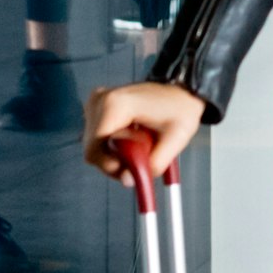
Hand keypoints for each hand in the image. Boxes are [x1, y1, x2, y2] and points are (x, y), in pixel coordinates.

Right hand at [83, 81, 208, 182]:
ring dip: (114, 152)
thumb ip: (153, 164)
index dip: (109, 166)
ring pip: (93, 144)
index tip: (131, 170)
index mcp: (115, 105)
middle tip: (139, 159)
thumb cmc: (179, 111)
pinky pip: (97, 136)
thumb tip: (128, 180)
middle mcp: (100, 100)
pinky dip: (112, 143)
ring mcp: (96, 101)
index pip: (94, 149)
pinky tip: (131, 137)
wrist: (179, 91)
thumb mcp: (175, 140)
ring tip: (139, 144)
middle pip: (92, 148)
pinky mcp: (97, 105)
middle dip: (114, 160)